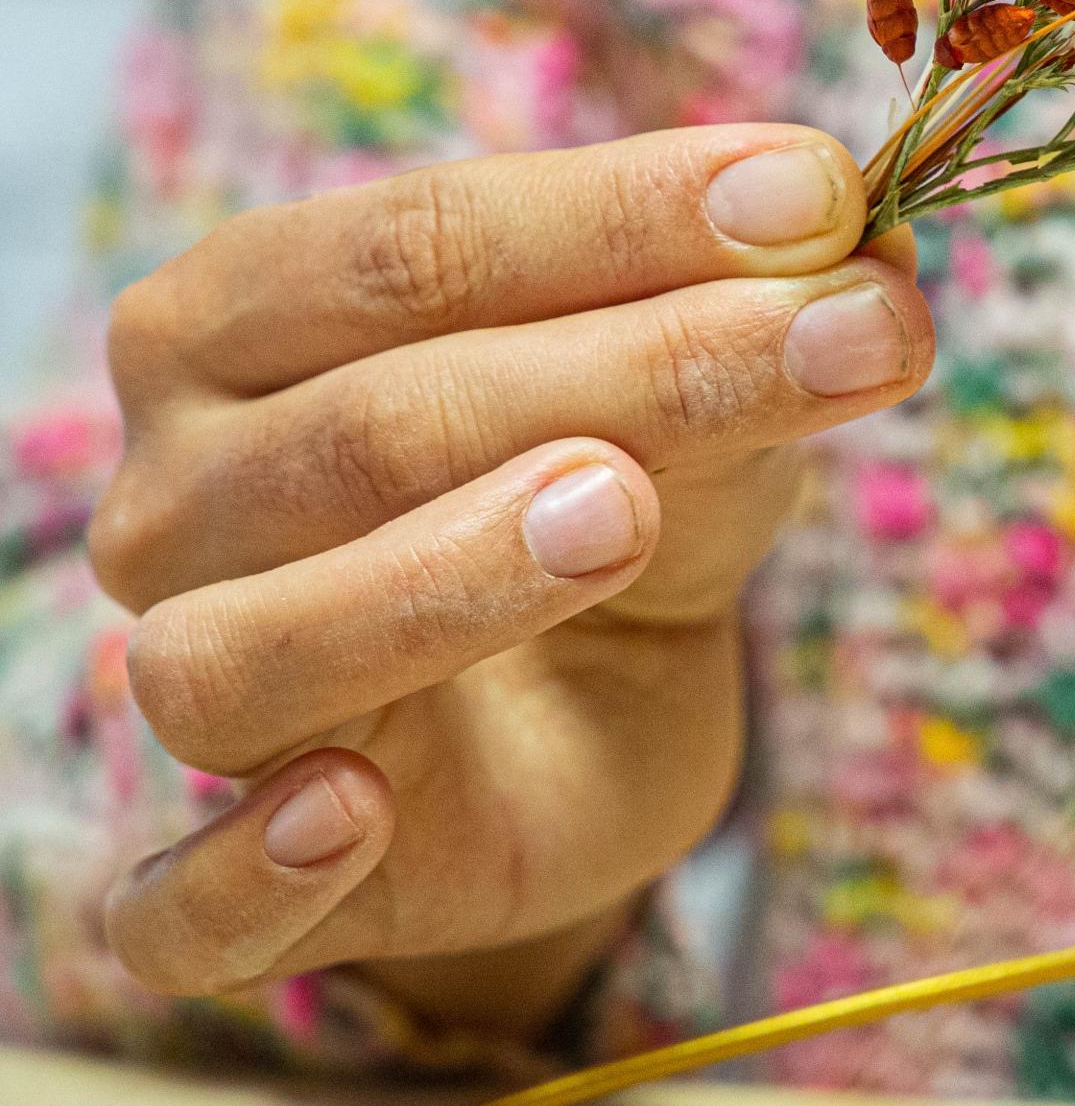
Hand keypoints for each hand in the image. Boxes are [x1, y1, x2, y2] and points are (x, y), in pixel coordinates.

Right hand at [89, 126, 932, 1035]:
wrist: (580, 722)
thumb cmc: (609, 509)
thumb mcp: (694, 405)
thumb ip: (753, 318)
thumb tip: (867, 238)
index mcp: (241, 326)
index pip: (413, 245)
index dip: (621, 214)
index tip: (820, 197)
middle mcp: (177, 500)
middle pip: (370, 424)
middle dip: (630, 371)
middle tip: (837, 342)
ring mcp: (184, 696)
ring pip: (245, 650)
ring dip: (433, 583)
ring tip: (620, 512)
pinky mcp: (226, 892)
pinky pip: (182, 908)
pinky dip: (245, 872)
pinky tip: (350, 814)